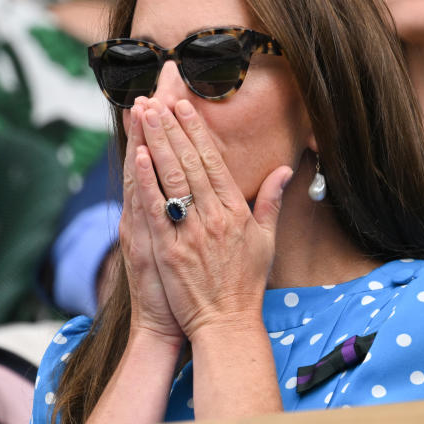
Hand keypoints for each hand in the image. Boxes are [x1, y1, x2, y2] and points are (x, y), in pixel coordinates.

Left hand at [131, 97, 291, 341]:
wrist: (227, 323)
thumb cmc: (245, 284)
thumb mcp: (266, 240)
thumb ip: (270, 201)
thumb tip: (284, 170)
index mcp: (236, 212)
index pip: (214, 162)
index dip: (197, 132)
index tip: (185, 106)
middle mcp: (215, 217)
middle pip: (190, 163)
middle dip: (172, 128)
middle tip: (157, 99)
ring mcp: (191, 233)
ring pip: (172, 179)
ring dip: (157, 144)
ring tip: (144, 115)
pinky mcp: (170, 251)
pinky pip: (157, 210)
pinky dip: (147, 182)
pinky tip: (138, 157)